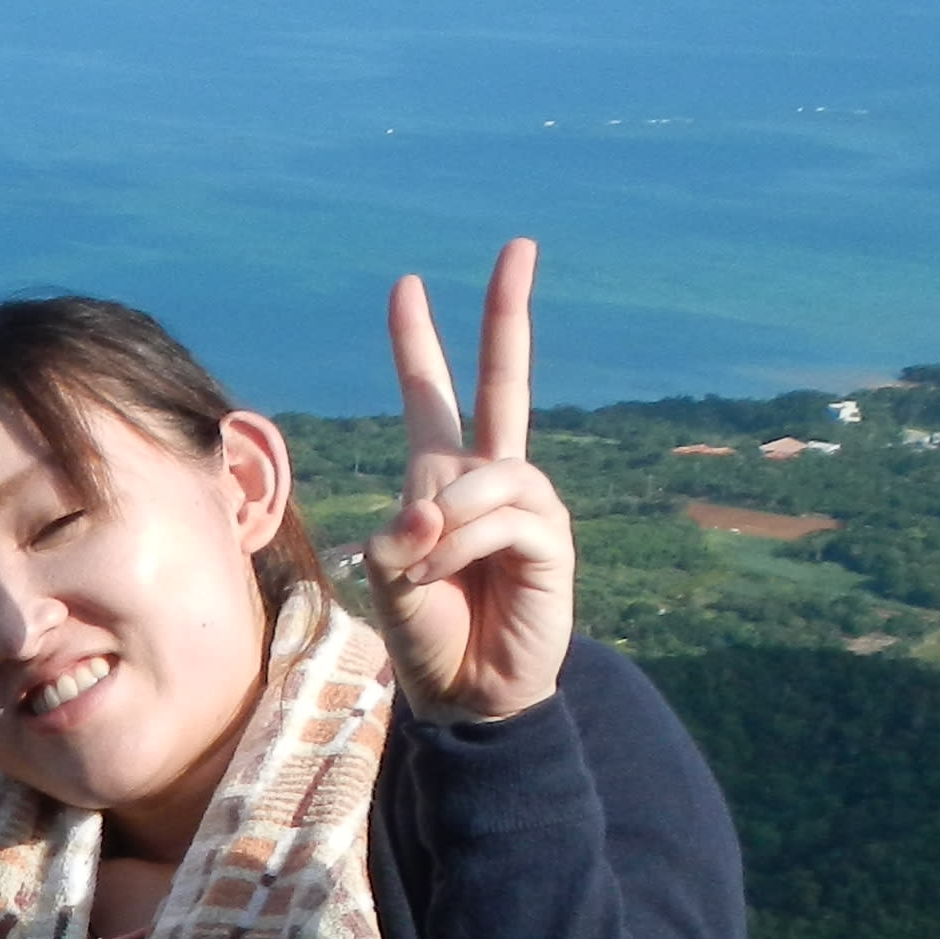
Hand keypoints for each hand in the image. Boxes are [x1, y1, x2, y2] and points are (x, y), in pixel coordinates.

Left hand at [359, 238, 576, 724]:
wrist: (467, 692)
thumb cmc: (425, 631)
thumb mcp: (388, 579)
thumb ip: (398, 538)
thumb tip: (434, 508)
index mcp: (440, 477)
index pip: (430, 395)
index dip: (416, 342)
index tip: (406, 284)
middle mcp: (488, 479)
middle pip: (505, 381)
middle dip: (507, 314)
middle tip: (518, 246)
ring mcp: (527, 505)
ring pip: (487, 476)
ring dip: (447, 523)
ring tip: (427, 568)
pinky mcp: (551, 540)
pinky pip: (503, 518)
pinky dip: (465, 544)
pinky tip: (452, 572)